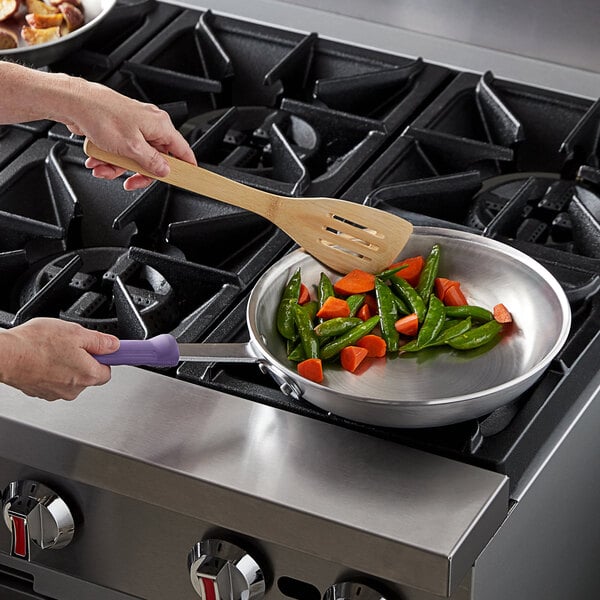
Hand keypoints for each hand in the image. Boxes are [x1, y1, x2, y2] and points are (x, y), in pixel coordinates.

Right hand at [0, 318, 119, 400]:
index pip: (108, 370)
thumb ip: (100, 341)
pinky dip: (51, 370)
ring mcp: (56, 393)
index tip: (101, 350)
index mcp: (88, 375)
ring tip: (53, 350)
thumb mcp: (76, 332)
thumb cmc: (36, 344)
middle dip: (84, 359)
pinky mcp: (41, 392)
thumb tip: (114, 345)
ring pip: (70, 377)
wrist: (5, 356)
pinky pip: (54, 380)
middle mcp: (74, 389)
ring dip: (66, 364)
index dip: (104, 357)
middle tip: (71, 345)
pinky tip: (43, 358)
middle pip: (89, 374)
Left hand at [64, 79, 195, 189]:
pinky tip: (98, 159)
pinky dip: (109, 159)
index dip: (186, 166)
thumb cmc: (101, 115)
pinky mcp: (120, 130)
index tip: (185, 179)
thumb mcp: (132, 147)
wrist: (74, 103)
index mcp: (160, 125)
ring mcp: (134, 128)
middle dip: (139, 173)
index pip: (182, 150)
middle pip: (155, 159)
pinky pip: (121, 152)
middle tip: (131, 182)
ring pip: (135, 158)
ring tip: (104, 168)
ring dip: (118, 168)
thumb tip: (165, 170)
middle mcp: (149, 125)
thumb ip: (152, 161)